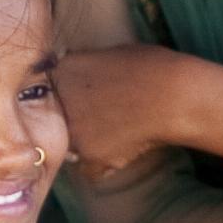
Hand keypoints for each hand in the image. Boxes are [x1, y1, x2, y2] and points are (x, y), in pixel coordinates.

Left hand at [51, 45, 222, 176]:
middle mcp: (59, 102)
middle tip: (103, 118)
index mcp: (63, 71)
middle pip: (57, 120)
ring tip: (117, 132)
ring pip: (70, 147)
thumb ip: (85, 65)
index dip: (65, 97)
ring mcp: (72, 131)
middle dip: (74, 121)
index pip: (47, 90)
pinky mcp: (89, 156)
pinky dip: (104, 165)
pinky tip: (124, 149)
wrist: (175, 95)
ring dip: (86, 144)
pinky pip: (88, 169)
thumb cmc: (152, 68)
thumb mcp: (110, 54)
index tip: (82, 100)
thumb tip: (77, 70)